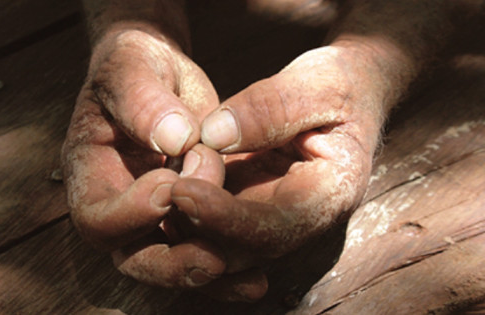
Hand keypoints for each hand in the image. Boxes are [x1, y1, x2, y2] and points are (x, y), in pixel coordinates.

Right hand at [61, 29, 225, 287]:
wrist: (156, 72)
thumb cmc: (135, 64)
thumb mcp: (132, 67)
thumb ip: (144, 101)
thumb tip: (175, 139)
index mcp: (90, 172)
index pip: (98, 217)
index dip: (132, 212)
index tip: (171, 182)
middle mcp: (117, 203)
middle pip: (133, 257)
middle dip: (173, 263)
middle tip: (214, 259)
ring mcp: (150, 215)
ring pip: (171, 262)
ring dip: (207, 271)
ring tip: (250, 277)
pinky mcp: (184, 214)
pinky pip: (199, 247)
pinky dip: (227, 262)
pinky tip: (258, 275)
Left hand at [171, 45, 386, 297]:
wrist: (347, 91)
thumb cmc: (340, 83)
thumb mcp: (320, 81)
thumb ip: (273, 107)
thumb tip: (214, 133)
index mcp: (332, 195)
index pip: (276, 227)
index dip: (226, 218)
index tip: (181, 192)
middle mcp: (302, 219)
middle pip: (244, 251)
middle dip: (196, 233)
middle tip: (156, 196)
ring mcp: (274, 214)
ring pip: (223, 244)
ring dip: (185, 227)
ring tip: (152, 192)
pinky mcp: (252, 203)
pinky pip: (214, 221)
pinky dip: (186, 210)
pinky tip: (161, 187)